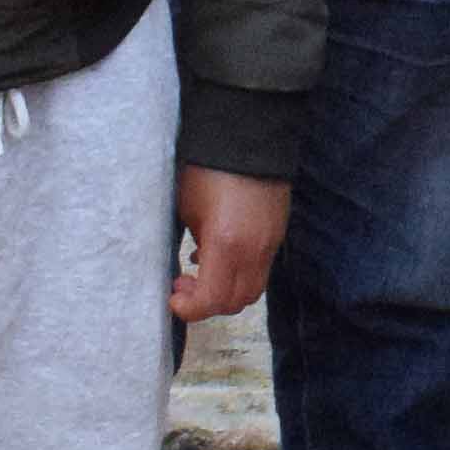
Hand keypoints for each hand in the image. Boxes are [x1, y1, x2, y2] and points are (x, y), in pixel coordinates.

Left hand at [170, 168, 289, 322]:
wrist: (248, 139)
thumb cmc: (208, 171)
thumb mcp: (187, 211)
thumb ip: (192, 246)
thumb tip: (193, 267)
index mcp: (226, 243)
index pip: (212, 299)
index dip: (190, 309)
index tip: (173, 298)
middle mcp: (254, 250)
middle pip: (236, 302)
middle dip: (207, 304)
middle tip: (183, 286)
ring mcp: (270, 244)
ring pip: (251, 290)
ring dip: (225, 292)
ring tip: (201, 274)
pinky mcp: (277, 235)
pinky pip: (260, 270)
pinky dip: (239, 275)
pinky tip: (219, 256)